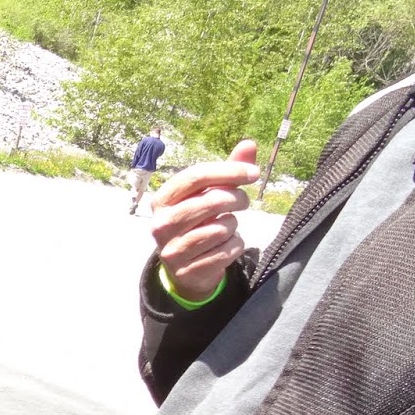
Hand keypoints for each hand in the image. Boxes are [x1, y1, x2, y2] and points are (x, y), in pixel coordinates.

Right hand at [149, 139, 259, 302]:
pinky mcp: (188, 270)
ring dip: (233, 226)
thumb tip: (249, 144)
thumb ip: (227, 171)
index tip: (254, 173)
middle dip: (237, 198)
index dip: (228, 171)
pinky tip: (224, 246)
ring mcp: (172, 249)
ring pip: (222, 228)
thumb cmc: (198, 222)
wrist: (184, 268)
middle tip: (243, 202)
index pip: (195, 176)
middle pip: (212, 201)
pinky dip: (235, 246)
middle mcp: (161, 224)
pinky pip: (227, 251)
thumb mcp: (207, 195)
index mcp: (162, 200)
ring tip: (225, 227)